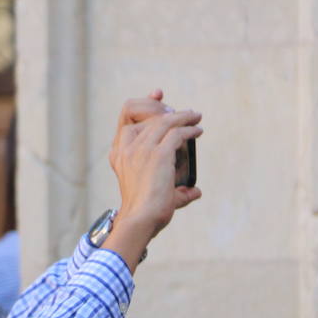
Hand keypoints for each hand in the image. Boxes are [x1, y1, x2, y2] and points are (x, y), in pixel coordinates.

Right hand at [103, 91, 202, 268]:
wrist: (140, 221)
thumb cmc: (144, 213)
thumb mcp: (153, 193)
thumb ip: (175, 190)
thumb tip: (194, 192)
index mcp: (119, 154)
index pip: (128, 117)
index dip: (145, 104)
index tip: (159, 96)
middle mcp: (127, 148)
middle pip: (148, 115)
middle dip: (167, 108)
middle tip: (186, 112)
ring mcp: (142, 149)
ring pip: (164, 121)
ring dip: (183, 117)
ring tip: (196, 117)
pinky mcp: (159, 154)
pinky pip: (177, 134)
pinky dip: (189, 130)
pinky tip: (198, 131)